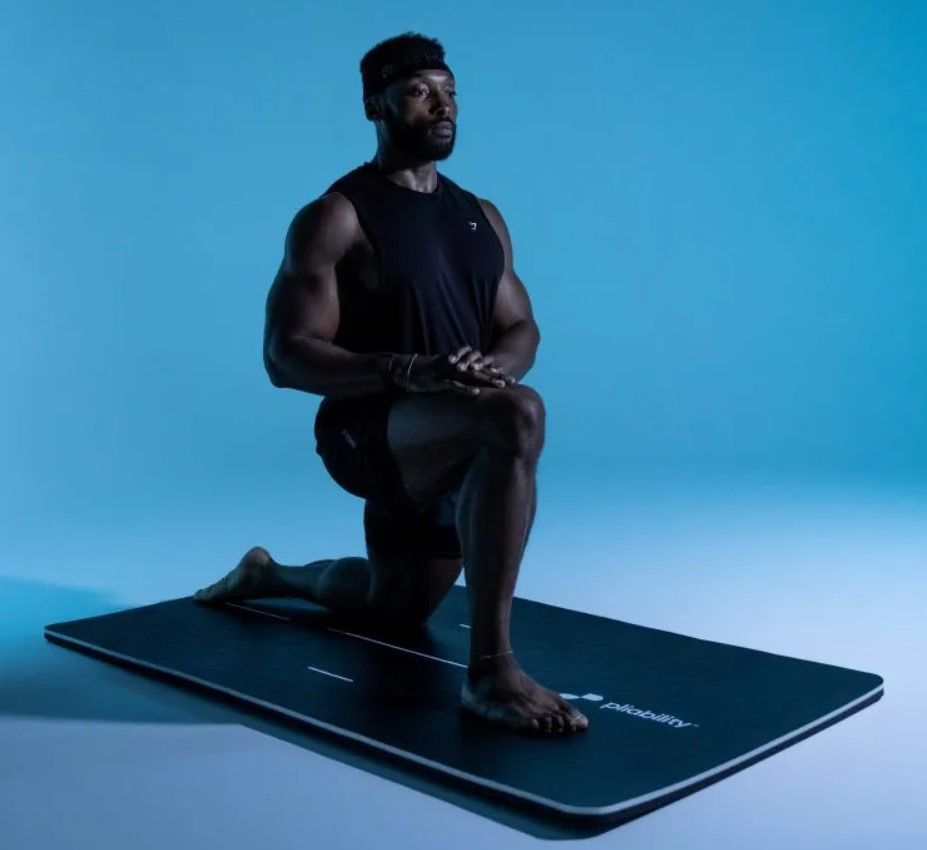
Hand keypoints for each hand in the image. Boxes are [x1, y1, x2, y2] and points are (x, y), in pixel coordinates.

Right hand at [396, 350, 512, 395]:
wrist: (406, 370)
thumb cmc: (424, 375)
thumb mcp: (443, 377)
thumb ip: (455, 380)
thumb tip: (467, 388)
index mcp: (458, 368)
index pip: (480, 370)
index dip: (495, 374)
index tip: (510, 380)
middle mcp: (456, 369)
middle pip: (481, 372)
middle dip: (497, 377)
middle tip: (513, 382)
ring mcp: (448, 374)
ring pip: (472, 377)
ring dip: (487, 381)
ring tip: (501, 386)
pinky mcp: (439, 382)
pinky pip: (454, 385)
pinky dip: (465, 389)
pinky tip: (476, 393)